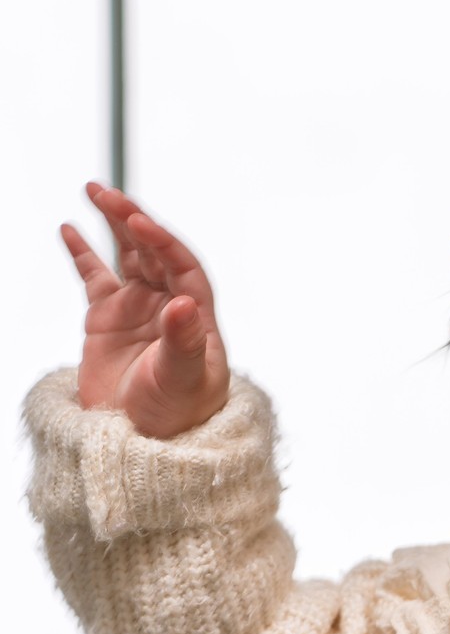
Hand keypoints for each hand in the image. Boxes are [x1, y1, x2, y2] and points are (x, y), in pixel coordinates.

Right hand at [62, 184, 229, 438]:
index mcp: (196, 315)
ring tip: (94, 191)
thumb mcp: (183, 379)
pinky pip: (95, 276)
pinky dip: (83, 253)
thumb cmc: (178, 413)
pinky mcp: (108, 319)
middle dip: (133, 220)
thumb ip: (184, 342)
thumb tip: (182, 304)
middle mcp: (169, 304)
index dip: (163, 243)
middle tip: (107, 193)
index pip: (183, 266)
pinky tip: (70, 228)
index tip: (140, 222)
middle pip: (153, 252)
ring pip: (127, 255)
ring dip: (114, 224)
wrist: (148, 441)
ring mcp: (138, 309)